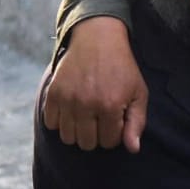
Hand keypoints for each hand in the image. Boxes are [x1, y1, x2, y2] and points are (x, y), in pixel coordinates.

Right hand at [41, 16, 147, 151]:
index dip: (113, 134)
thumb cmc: (121, 68)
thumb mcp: (138, 93)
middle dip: (95, 136)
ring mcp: (67, 99)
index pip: (108, 143)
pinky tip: (71, 110)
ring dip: (77, 131)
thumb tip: (132, 149)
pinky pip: (51, 124)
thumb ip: (137, 123)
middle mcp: (87, 104)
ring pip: (68, 137)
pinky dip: (60, 121)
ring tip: (85, 115)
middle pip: (86, 144)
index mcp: (110, 105)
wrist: (97, 39)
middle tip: (99, 118)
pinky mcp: (53, 93)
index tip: (114, 119)